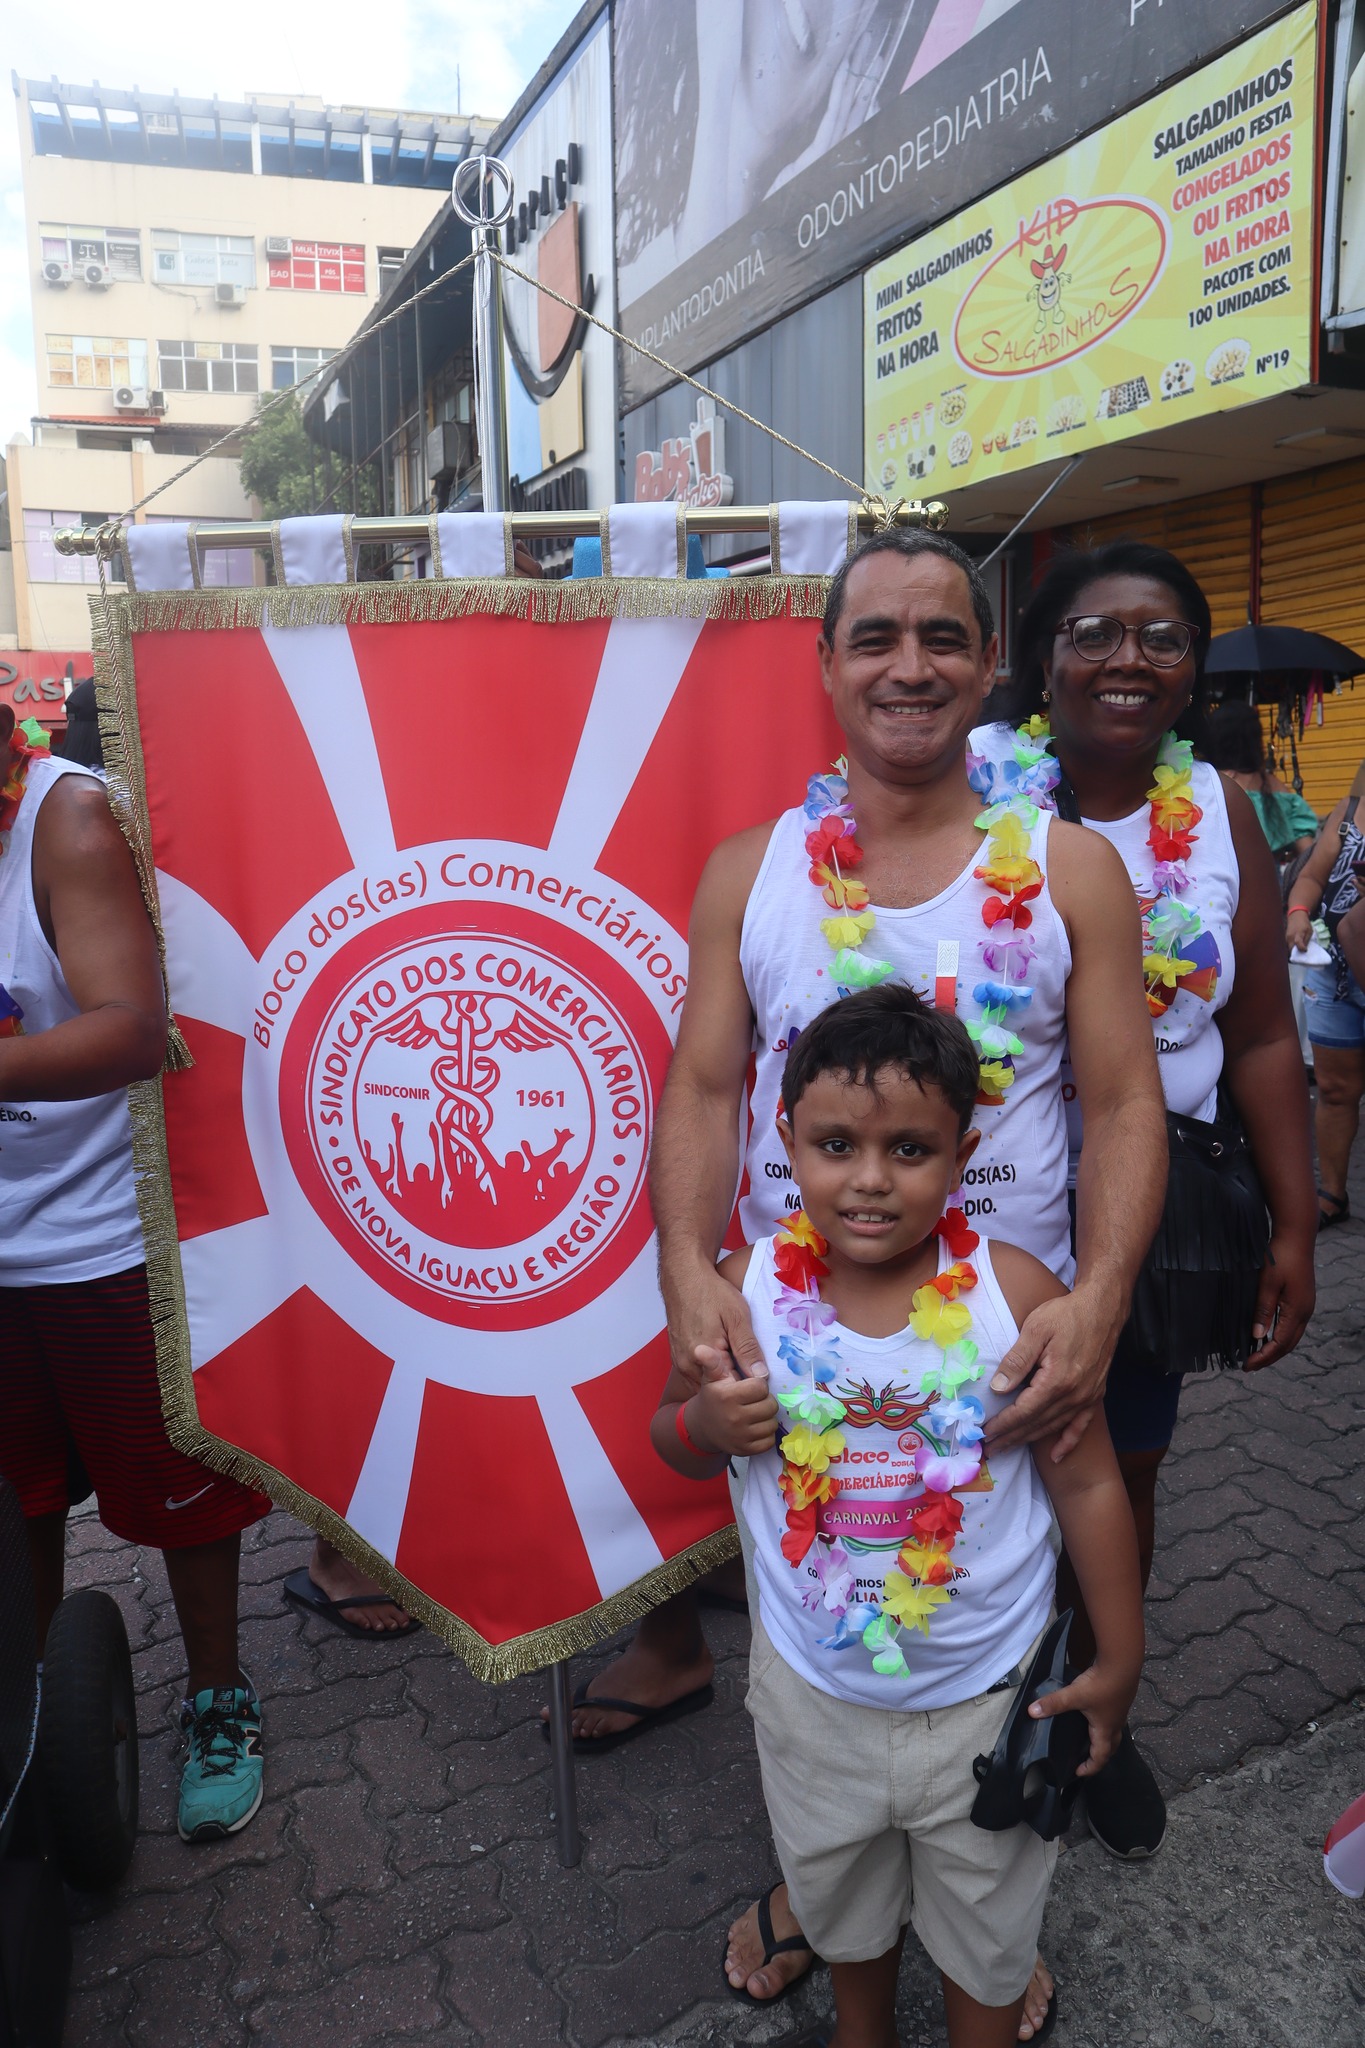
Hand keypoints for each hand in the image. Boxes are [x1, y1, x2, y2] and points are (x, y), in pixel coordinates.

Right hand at [662, 1258, 767, 1391]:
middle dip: (735, 1382)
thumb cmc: (711, 1292)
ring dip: (722, 1375)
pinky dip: (711, 1369)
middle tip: (750, 1363)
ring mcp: (680, 1362)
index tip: (761, 1374)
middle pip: (717, 1388)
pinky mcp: (677, 1356)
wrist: (684, 1276)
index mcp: (706, 1358)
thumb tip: (761, 1376)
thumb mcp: (737, 1317)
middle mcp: (688, 1365)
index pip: (732, 1388)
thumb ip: (748, 1348)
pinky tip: (722, 1353)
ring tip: (735, 1356)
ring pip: (707, 1382)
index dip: (748, 1383)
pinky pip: (697, 1372)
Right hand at [685, 1345, 777, 1457]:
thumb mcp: (711, 1378)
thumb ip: (711, 1362)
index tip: (748, 1387)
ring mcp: (740, 1437)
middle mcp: (734, 1417)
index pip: (761, 1386)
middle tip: (753, 1401)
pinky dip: (765, 1434)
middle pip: (770, 1405)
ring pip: (772, 1424)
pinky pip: (769, 1441)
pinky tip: (754, 1427)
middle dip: (764, 1401)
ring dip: (766, 1418)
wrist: (701, 1427)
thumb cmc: (712, 1397)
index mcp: (727, 1396)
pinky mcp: (745, 1450)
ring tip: (754, 1413)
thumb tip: (700, 1348)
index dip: (757, 1385)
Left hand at [983, 1284, 1122, 1458]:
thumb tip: (998, 1388)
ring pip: (1053, 1426)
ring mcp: (1087, 1397)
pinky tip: (1056, 1456)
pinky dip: (1068, 1442)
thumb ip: (1017, 1360)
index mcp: (1057, 1380)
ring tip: (1009, 1447)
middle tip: (990, 1449)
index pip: (1023, 1411)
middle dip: (1011, 1437)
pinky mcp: (1095, 1394)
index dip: (1003, 1424)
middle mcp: (1074, 1395)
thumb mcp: (1036, 1329)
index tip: (985, 1433)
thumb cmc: (1066, 1315)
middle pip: (1036, 1423)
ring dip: (1029, 1439)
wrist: (1103, 1308)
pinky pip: (1081, 1426)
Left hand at [1027, 1659, 1137, 1777]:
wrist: (1122, 1663)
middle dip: (1099, 1756)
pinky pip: (1113, 1718)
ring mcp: (1119, 1711)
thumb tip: (1032, 1712)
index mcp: (1105, 1729)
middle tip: (1086, 1759)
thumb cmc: (1102, 1684)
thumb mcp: (1074, 1695)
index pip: (1100, 1757)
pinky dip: (1105, 1723)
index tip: (1078, 1772)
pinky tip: (1095, 1713)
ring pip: (1113, 1732)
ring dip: (1103, 1739)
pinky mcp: (1120, 1699)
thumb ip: (1054, 1703)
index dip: (1090, 1767)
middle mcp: (1115, 1724)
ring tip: (1090, 1738)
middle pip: (1111, 1747)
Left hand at [1245, 1231, 1315, 1368]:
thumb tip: (1257, 1336)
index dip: (1263, 1356)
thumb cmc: (1279, 1257)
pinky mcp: (1303, 1299)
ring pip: (1292, 1336)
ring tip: (1257, 1354)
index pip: (1280, 1344)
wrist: (1296, 1237)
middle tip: (1249, 1366)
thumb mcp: (1267, 1284)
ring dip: (1275, 1348)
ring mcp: (1306, 1306)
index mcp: (1297, 1311)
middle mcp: (1305, 1312)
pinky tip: (1267, 1335)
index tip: (1247, 1365)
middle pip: (1288, 1344)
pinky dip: (1280, 1336)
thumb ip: (1262, 1310)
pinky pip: (1292, 1326)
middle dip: (1269, 1357)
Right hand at [1285, 908, 1313, 953]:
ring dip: (1292, 951)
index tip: (1305, 950)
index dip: (1302, 948)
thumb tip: (1304, 949)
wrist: (1296, 916)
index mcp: (1298, 934)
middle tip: (1301, 956)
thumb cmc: (1304, 923)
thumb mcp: (1309, 931)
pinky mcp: (1285, 938)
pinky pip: (1287, 945)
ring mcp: (1286, 938)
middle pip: (1291, 949)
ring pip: (1288, 948)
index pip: (1298, 943)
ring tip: (1297, 953)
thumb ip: (1306, 940)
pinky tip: (1294, 948)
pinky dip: (1290, 948)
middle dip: (1295, 954)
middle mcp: (1290, 937)